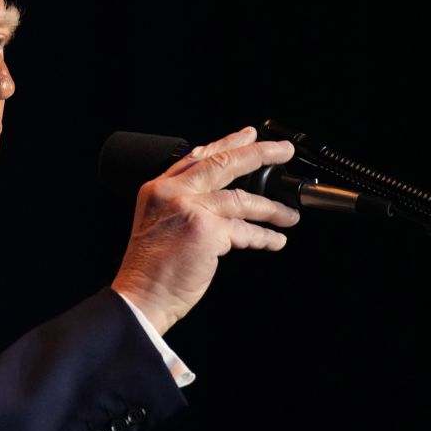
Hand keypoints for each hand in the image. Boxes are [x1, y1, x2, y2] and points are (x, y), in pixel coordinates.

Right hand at [111, 126, 299, 333]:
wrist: (141, 296)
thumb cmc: (151, 269)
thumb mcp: (159, 224)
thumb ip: (183, 204)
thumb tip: (221, 198)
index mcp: (158, 188)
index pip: (196, 156)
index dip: (227, 143)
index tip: (249, 135)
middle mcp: (172, 192)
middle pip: (223, 163)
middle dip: (259, 153)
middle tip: (282, 151)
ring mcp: (189, 208)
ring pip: (241, 199)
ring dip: (272, 208)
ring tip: (289, 215)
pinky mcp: (206, 230)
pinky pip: (245, 230)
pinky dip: (264, 237)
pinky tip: (275, 240)